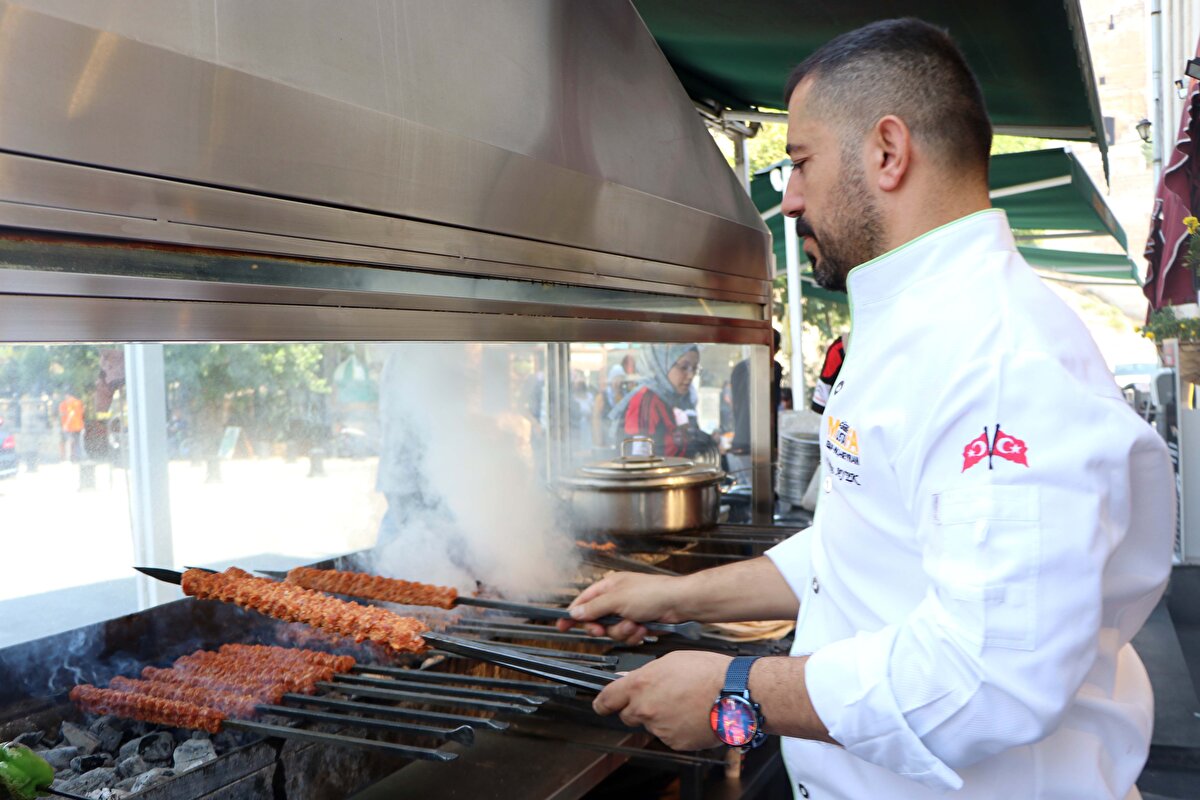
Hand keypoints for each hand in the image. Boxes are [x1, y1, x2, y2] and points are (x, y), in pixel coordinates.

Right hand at [555, 572, 683, 643]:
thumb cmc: (652, 593)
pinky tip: (643, 628)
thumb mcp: (617, 599)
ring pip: (612, 631)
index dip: (573, 614)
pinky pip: (627, 636)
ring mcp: (628, 612)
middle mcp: (617, 599)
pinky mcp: (638, 624)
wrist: (679, 604)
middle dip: (604, 627)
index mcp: (609, 586)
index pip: (584, 601)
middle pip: (597, 620)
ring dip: (623, 631)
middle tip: (604, 628)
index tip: (562, 625)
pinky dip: (634, 635)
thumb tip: (575, 613)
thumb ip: (594, 608)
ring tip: (635, 624)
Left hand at [593, 651, 728, 750]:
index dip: (602, 703)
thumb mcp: (670, 660)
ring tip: (683, 704)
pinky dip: (676, 729)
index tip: (601, 705)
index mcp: (641, 685)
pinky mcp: (674, 742)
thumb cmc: (708, 672)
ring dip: (660, 718)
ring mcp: (659, 728)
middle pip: (627, 715)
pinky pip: (668, 736)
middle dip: (636, 709)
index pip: (607, 699)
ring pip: (650, 726)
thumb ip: (646, 674)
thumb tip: (633, 681)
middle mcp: (646, 708)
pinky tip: (690, 715)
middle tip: (658, 699)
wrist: (734, 694)